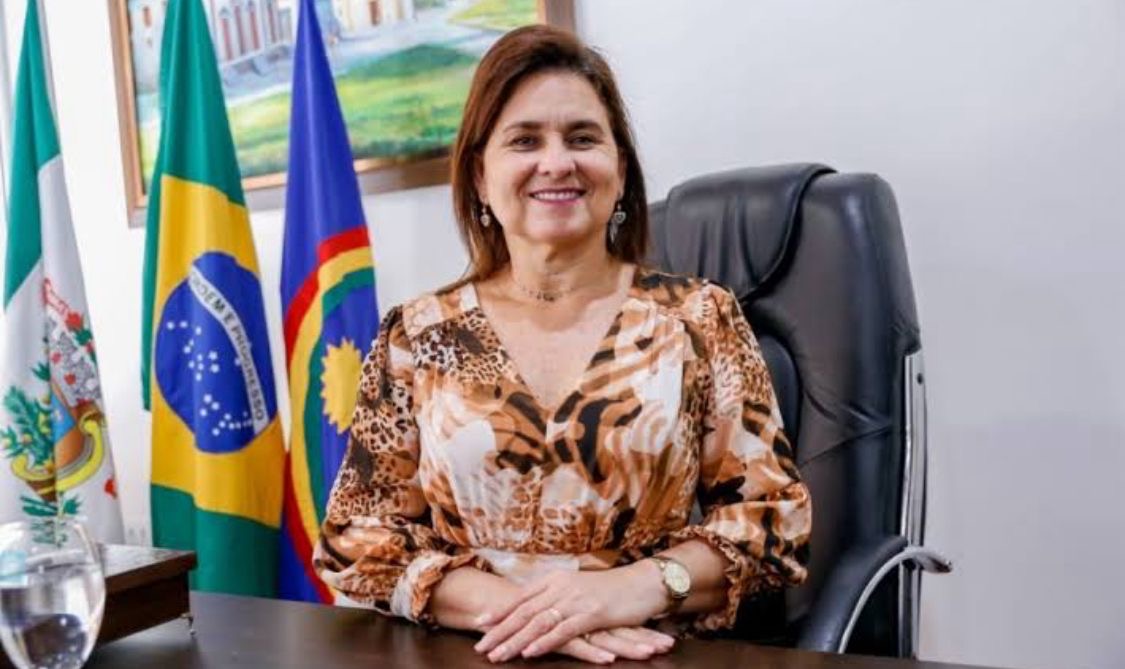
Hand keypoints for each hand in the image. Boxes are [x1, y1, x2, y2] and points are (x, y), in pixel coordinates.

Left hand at [473, 563, 666, 661]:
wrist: (643, 583)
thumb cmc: (612, 589)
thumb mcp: (579, 588)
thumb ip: (557, 596)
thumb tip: (538, 607)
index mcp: (556, 579)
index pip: (521, 597)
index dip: (499, 611)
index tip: (479, 624)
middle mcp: (561, 587)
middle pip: (524, 611)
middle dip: (500, 631)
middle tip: (481, 647)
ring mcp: (576, 600)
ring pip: (538, 622)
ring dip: (515, 640)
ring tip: (498, 655)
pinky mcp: (592, 614)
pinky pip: (563, 630)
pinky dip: (545, 642)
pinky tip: (531, 653)